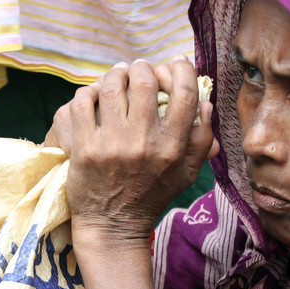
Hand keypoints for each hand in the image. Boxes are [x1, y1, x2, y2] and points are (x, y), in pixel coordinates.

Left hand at [63, 57, 217, 248]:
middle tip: (140, 69)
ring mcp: (111, 144)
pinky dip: (89, 92)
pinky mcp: (84, 148)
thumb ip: (202, 139)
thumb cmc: (152, 196)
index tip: (177, 63)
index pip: (184, 94)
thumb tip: (206, 101)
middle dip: (143, 68)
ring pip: (111, 87)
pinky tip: (95, 95)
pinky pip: (83, 103)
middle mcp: (143, 143)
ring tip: (118, 75)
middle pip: (144, 82)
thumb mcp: (187, 174)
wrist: (113, 225)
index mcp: (172, 147)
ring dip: (116, 74)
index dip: (182, 70)